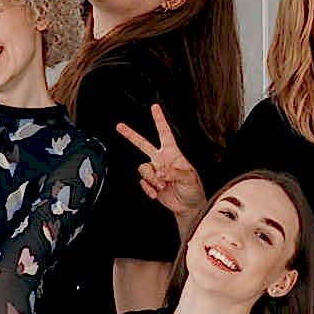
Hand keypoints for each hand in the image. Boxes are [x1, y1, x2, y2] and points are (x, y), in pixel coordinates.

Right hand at [118, 103, 206, 229]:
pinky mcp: (150, 184)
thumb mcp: (189, 177)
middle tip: (119, 126)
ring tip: (163, 186)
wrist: (187, 206)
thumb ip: (174, 172)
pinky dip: (149, 189)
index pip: (165, 133)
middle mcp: (161, 160)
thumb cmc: (193, 189)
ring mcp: (154, 172)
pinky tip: (158, 193)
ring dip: (152, 179)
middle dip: (130, 135)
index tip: (154, 107)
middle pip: (143, 144)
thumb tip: (161, 172)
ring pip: (143, 169)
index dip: (159, 120)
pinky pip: (143, 183)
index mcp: (173, 154)